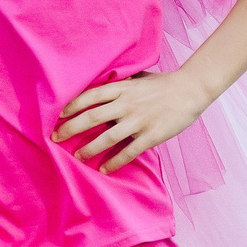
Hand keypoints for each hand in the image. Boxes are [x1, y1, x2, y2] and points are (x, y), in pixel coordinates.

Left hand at [53, 71, 212, 173]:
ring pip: (106, 138)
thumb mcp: (138, 78)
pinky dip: (114, 162)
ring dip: (88, 149)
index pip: (90, 96)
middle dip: (70, 129)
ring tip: (77, 157)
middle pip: (91, 118)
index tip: (58, 115)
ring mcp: (138, 121)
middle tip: (55, 138)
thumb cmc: (163, 83)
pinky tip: (103, 168)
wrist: (191, 89)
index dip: (71, 106)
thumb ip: (120, 83)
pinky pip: (128, 152)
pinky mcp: (151, 136)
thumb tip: (102, 83)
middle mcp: (127, 104)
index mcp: (122, 88)